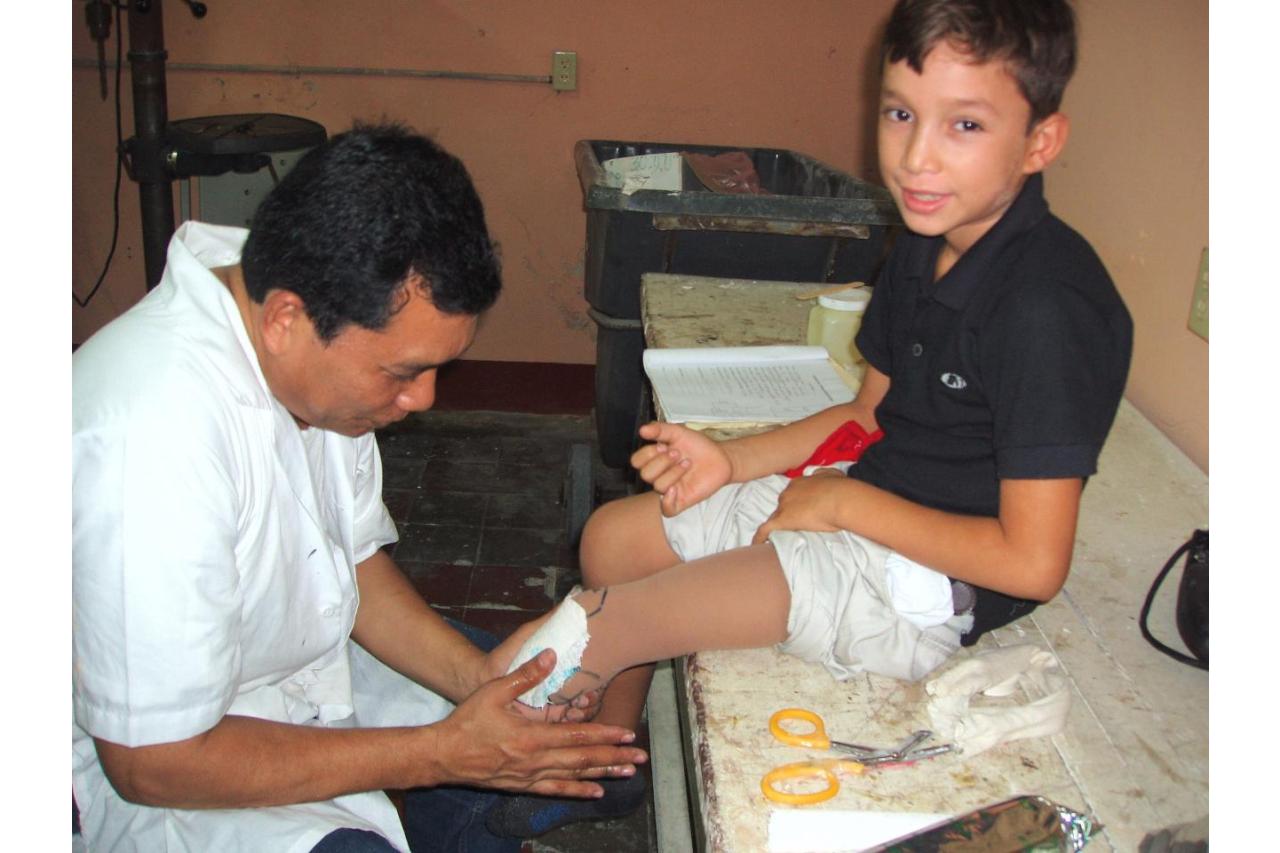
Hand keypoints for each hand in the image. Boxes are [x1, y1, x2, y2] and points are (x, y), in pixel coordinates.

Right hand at [430, 649, 646, 797]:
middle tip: (640, 757)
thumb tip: (551, 655)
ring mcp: (531, 776)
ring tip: (628, 773)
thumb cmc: (467, 721)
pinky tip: (596, 793)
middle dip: (614, 757)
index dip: (604, 735)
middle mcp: (536, 760)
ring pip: (574, 776)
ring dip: (603, 774)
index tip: (627, 733)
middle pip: (583, 759)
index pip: (577, 736)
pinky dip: (578, 792)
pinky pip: (556, 791)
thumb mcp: (494, 692)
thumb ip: (525, 675)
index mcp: (531, 737)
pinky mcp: (523, 786)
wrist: (442, 756)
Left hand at [482, 614, 603, 722]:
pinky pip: (562, 724)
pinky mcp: (542, 719)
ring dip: (584, 711)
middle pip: (589, 696)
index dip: (598, 679)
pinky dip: (570, 722)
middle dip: (593, 698)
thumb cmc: (506, 655)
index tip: (598, 680)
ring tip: (577, 707)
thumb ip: (547, 622)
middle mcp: (562, 687)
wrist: (480, 680)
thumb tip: (573, 598)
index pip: (590, 676)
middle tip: (588, 696)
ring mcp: (553, 705)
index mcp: (562, 668)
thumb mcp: (528, 635)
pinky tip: (569, 717)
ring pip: (579, 712)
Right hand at [630, 422, 732, 516]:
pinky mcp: (681, 500)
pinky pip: (667, 510)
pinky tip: (676, 489)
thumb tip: (642, 430)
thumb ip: (660, 429)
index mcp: (655, 459)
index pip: (637, 461)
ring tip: (688, 463)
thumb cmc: (698, 446)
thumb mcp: (679, 432)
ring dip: (673, 472)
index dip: (647, 453)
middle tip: (677, 453)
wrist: (720, 457)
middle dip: (661, 462)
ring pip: (658, 486)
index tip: (663, 445)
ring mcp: (669, 489)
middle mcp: (660, 475)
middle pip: (645, 474)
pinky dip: (667, 501)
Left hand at [751, 468, 849, 544]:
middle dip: (787, 513)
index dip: (795, 503)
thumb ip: (823, 475)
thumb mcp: (832, 475)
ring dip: (777, 525)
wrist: (840, 499)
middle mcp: (788, 492)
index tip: (801, 510)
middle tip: (796, 524)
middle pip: (782, 505)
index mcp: (799, 482)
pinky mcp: (782, 520)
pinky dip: (760, 537)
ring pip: (775, 517)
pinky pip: (765, 530)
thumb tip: (818, 475)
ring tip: (778, 536)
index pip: (792, 494)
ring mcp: (784, 506)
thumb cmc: (840, 488)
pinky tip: (757, 544)